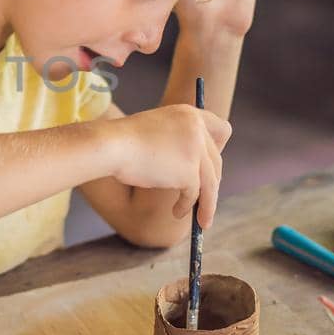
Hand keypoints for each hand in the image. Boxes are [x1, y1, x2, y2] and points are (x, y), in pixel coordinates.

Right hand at [101, 105, 230, 227]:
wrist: (111, 146)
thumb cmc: (124, 142)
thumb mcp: (157, 132)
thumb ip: (178, 143)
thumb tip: (193, 172)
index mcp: (189, 114)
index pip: (222, 129)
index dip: (219, 148)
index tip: (210, 165)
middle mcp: (197, 128)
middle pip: (216, 161)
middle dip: (211, 183)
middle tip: (204, 199)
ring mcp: (195, 149)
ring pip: (211, 182)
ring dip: (207, 204)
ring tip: (202, 220)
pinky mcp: (189, 170)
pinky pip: (194, 194)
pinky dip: (187, 206)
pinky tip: (176, 212)